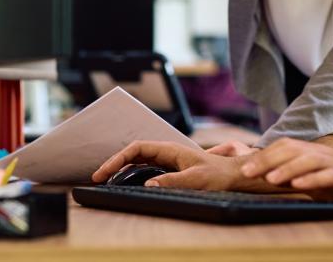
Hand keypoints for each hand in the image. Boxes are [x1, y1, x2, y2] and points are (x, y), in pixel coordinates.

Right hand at [91, 140, 271, 191]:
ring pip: (139, 159)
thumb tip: (148, 184)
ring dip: (122, 167)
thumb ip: (173, 182)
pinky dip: (132, 172)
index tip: (102, 173)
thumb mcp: (196, 180)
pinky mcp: (172, 168)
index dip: (117, 159)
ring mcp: (169, 159)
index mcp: (171, 149)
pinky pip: (146, 167)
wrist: (234, 175)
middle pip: (135, 152)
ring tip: (106, 180)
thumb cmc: (218, 176)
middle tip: (97, 178)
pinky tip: (126, 182)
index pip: (137, 148)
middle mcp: (168, 152)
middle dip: (115, 162)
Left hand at [240, 138, 332, 215]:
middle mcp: (323, 154)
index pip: (285, 147)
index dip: (263, 155)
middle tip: (247, 172)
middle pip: (291, 148)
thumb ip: (299, 177)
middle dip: (267, 160)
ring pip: (307, 159)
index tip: (244, 169)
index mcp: (315, 153)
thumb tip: (270, 180)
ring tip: (269, 179)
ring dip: (286, 168)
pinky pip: (328, 175)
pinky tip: (299, 185)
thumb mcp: (320, 182)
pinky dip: (312, 179)